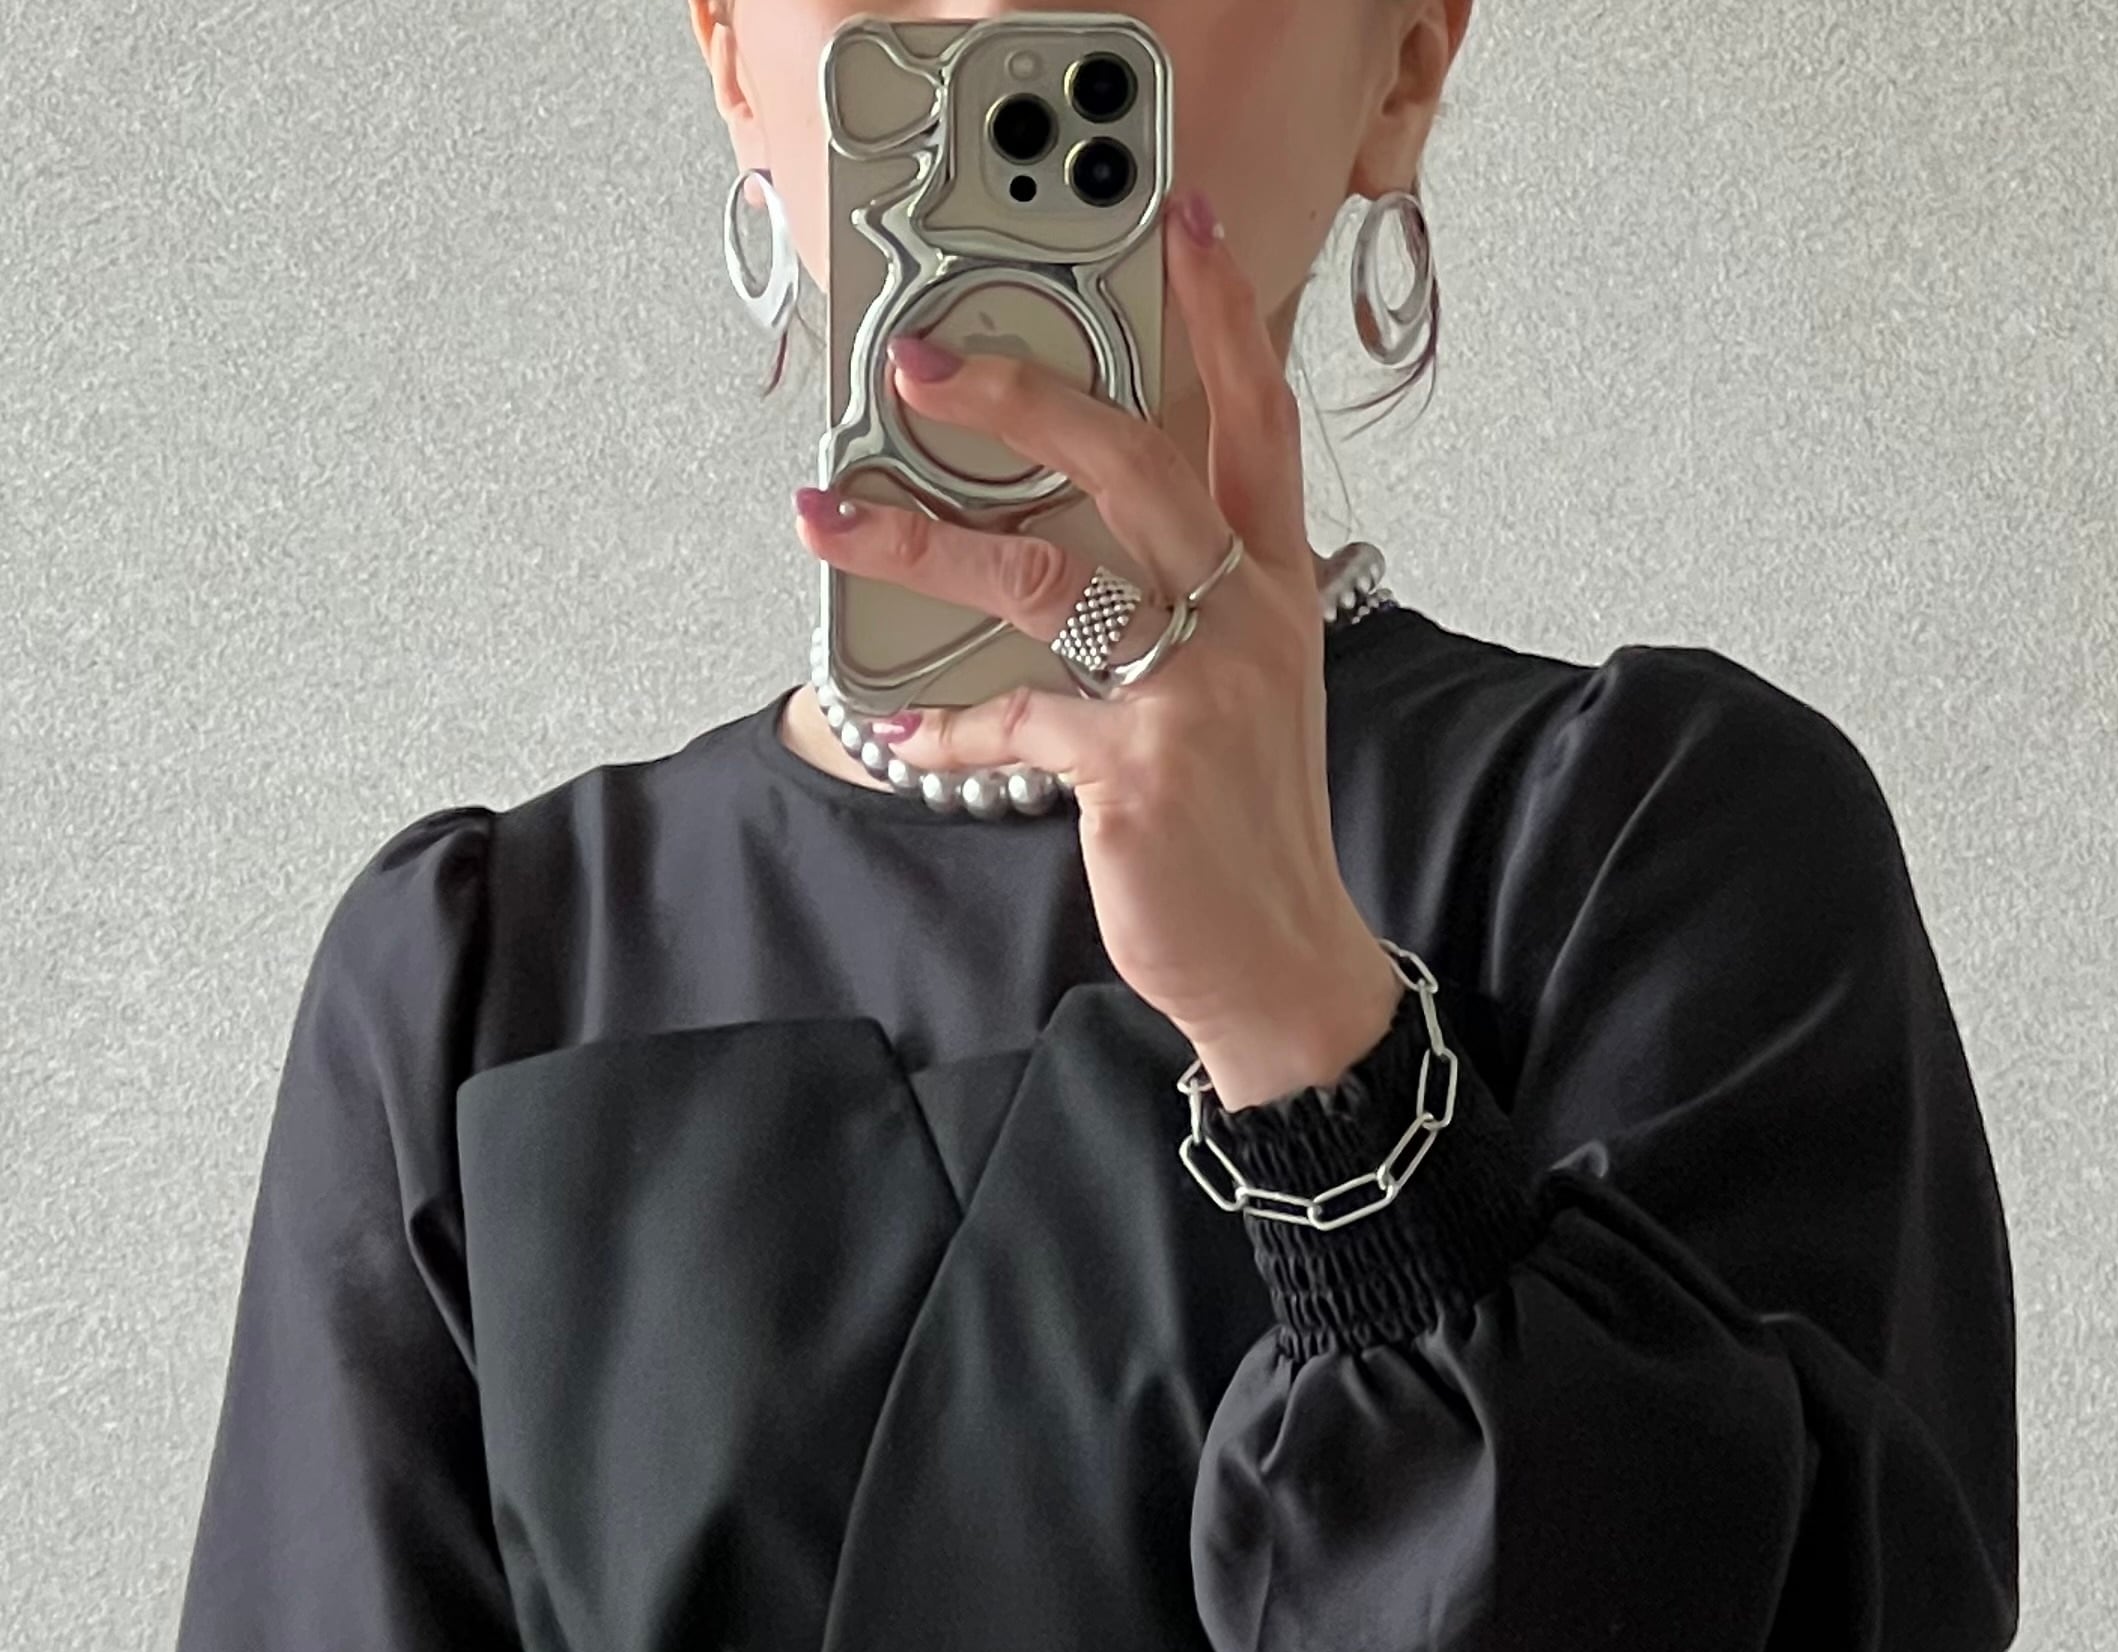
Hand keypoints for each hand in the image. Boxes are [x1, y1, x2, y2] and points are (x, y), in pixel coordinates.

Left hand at [790, 184, 1403, 1111]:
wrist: (1283, 962)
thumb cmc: (1244, 832)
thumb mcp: (1242, 697)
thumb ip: (1183, 611)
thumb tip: (1057, 554)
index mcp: (1271, 589)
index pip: (1257, 422)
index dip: (1222, 315)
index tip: (1180, 224)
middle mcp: (1243, 619)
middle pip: (1131, 459)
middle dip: (1016, 393)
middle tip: (920, 362)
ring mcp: (1194, 689)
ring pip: (1041, 573)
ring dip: (919, 544)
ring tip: (834, 520)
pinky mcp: (1138, 765)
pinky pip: (1015, 719)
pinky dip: (949, 726)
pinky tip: (905, 729)